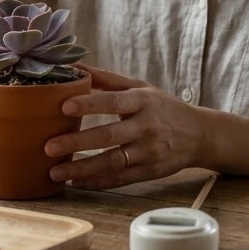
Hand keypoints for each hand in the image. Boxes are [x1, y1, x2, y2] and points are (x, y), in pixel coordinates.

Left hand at [45, 65, 204, 190]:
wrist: (199, 135)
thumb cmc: (163, 107)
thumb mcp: (141, 87)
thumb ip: (107, 79)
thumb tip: (74, 67)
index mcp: (143, 102)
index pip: (113, 102)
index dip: (89, 104)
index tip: (64, 106)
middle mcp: (146, 127)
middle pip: (109, 136)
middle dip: (77, 143)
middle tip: (49, 146)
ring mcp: (149, 152)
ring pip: (112, 162)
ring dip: (81, 169)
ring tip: (55, 171)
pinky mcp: (150, 172)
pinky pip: (120, 179)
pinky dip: (96, 182)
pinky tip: (75, 182)